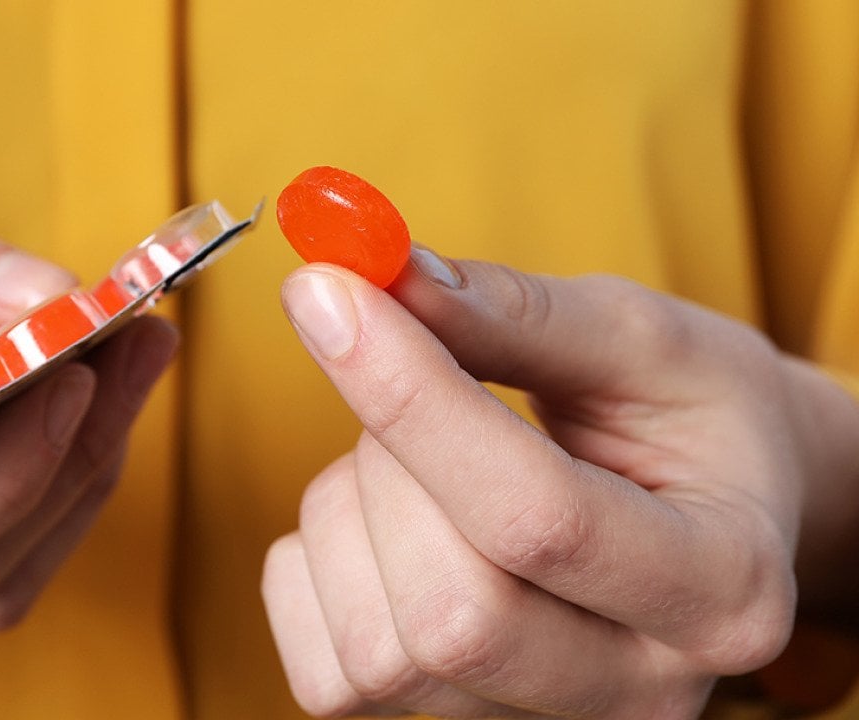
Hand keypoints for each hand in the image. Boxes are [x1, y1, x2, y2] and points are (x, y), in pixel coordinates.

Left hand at [264, 249, 858, 716]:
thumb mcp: (640, 339)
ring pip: (379, 646)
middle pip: (451, 612)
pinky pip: (327, 674)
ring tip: (421, 457)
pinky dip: (319, 572)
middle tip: (422, 383)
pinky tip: (383, 523)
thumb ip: (513, 313)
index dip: (411, 397)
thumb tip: (377, 281)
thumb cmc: (688, 418)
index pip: (535, 518)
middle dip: (395, 465)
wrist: (709, 505)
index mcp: (722, 588)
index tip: (330, 294)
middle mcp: (637, 690)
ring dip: (354, 511)